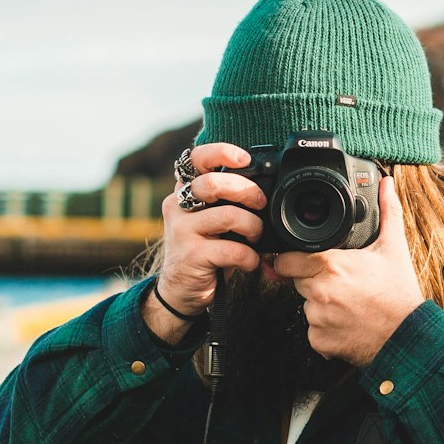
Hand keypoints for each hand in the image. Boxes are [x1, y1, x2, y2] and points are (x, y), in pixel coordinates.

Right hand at [147, 143, 264, 344]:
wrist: (180, 291)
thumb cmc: (205, 250)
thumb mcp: (212, 220)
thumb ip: (227, 201)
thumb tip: (266, 189)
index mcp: (184, 191)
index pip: (195, 158)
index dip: (220, 152)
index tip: (245, 159)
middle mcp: (177, 206)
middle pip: (213, 184)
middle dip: (246, 191)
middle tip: (261, 204)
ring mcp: (181, 230)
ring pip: (227, 216)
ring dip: (253, 227)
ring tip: (256, 238)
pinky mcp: (190, 255)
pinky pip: (230, 249)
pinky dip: (249, 257)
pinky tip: (250, 262)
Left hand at [271, 177, 424, 366]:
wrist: (408, 337)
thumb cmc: (399, 293)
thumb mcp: (393, 247)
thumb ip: (387, 212)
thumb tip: (387, 184)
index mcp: (331, 265)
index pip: (287, 260)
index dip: (293, 259)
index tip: (302, 260)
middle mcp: (320, 292)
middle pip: (298, 282)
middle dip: (312, 280)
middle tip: (341, 282)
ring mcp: (318, 319)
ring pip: (306, 307)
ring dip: (320, 305)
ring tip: (348, 303)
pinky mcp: (320, 342)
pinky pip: (313, 331)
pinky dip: (325, 329)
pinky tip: (346, 322)